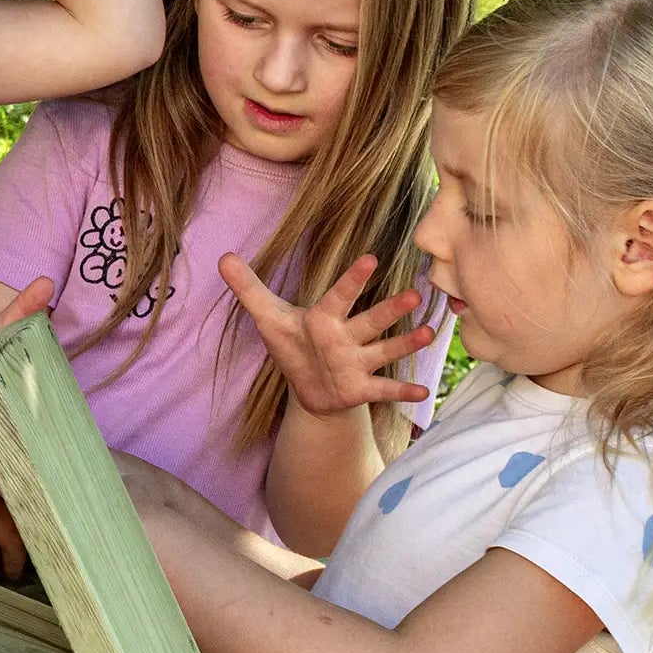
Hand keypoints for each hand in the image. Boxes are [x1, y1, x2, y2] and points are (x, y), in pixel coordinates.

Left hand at [221, 253, 433, 416]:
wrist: (309, 388)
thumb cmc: (294, 344)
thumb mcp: (268, 319)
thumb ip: (249, 289)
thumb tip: (223, 257)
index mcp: (324, 317)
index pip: (340, 296)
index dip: (353, 279)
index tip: (371, 258)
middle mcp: (347, 336)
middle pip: (372, 320)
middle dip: (391, 309)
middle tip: (415, 292)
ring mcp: (358, 362)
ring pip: (385, 350)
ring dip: (406, 343)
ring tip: (428, 333)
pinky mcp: (362, 387)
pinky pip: (384, 389)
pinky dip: (402, 393)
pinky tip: (423, 395)